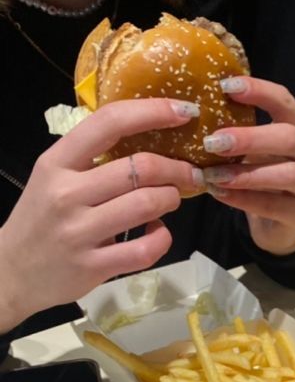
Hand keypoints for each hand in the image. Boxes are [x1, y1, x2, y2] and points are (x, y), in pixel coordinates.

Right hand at [0, 98, 202, 332]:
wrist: (12, 271)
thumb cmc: (41, 218)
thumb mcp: (52, 177)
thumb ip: (90, 158)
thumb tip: (148, 137)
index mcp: (57, 162)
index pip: (109, 123)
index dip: (153, 111)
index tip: (184, 110)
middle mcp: (67, 193)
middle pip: (139, 168)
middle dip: (176, 168)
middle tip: (189, 173)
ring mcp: (80, 232)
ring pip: (147, 204)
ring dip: (171, 198)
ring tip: (171, 199)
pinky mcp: (94, 267)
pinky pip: (145, 249)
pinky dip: (162, 238)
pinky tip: (157, 232)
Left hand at [201, 77, 294, 256]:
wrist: (275, 226)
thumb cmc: (260, 178)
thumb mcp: (250, 150)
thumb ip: (236, 130)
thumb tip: (195, 107)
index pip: (286, 102)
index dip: (260, 92)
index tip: (226, 87)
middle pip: (290, 138)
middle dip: (252, 138)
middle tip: (214, 142)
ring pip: (289, 174)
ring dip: (248, 174)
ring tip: (214, 175)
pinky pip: (274, 205)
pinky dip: (244, 199)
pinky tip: (219, 194)